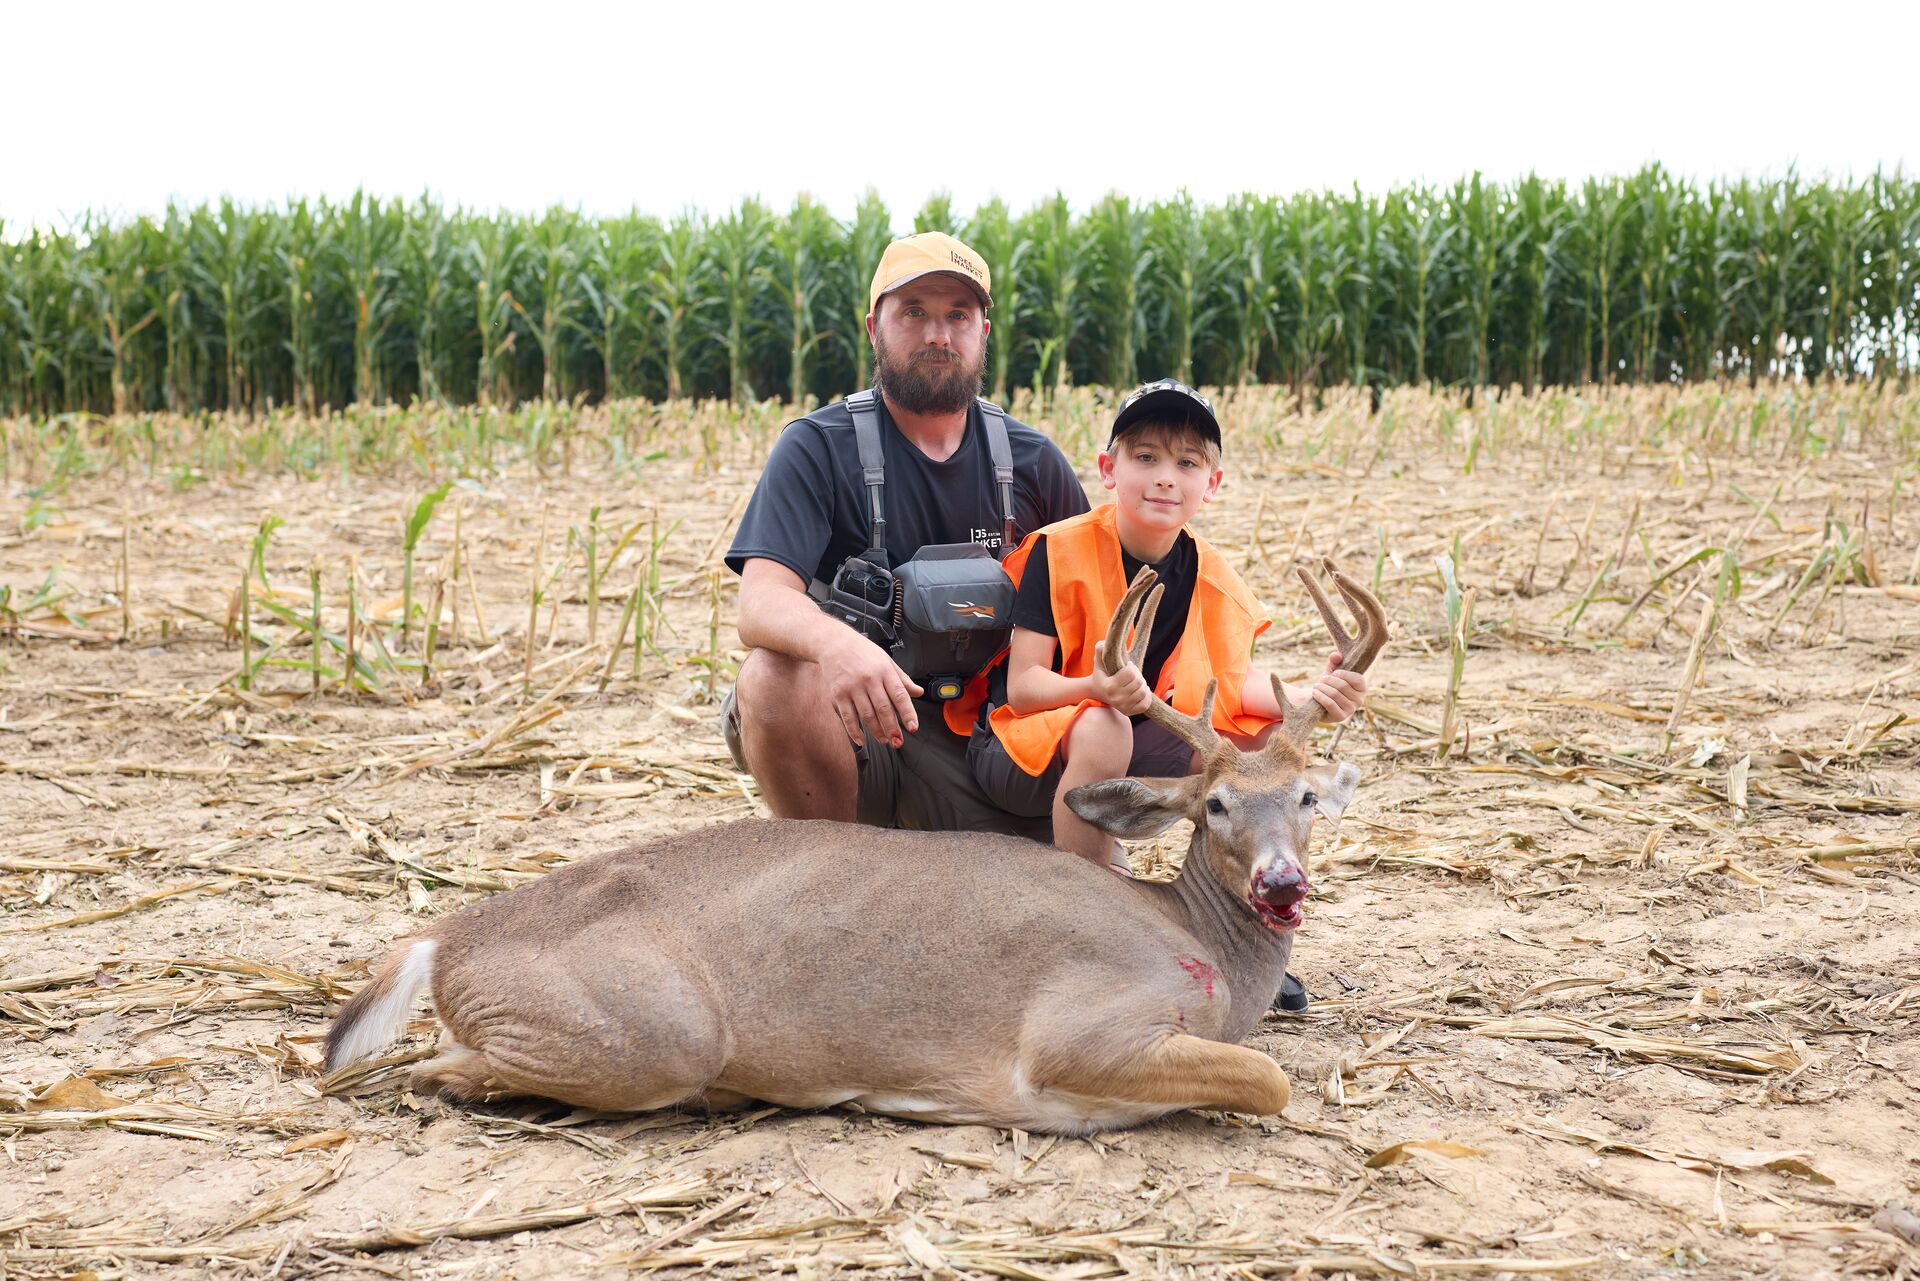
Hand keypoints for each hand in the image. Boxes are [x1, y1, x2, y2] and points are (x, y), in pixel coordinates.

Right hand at [820, 629, 921, 747]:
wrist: (833, 643)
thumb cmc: (862, 652)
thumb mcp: (886, 660)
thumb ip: (902, 679)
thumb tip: (918, 692)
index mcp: (884, 670)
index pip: (899, 695)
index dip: (908, 713)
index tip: (913, 727)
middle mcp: (869, 679)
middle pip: (883, 709)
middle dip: (892, 728)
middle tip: (898, 741)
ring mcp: (852, 687)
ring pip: (867, 715)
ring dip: (877, 731)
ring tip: (884, 740)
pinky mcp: (838, 694)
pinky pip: (848, 717)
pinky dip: (854, 731)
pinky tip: (861, 740)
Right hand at [1090, 640, 1154, 716]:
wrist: (1097, 693)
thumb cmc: (1101, 674)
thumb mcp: (1099, 661)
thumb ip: (1101, 649)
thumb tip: (1103, 643)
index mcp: (1109, 686)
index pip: (1130, 673)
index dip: (1131, 666)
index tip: (1127, 665)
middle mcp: (1116, 698)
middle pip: (1139, 682)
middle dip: (1138, 674)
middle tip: (1132, 674)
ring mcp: (1122, 707)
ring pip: (1143, 692)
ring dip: (1142, 684)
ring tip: (1136, 681)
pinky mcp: (1129, 712)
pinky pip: (1145, 704)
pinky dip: (1147, 696)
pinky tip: (1141, 690)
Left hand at [1309, 650, 1366, 722]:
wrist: (1319, 702)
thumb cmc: (1329, 684)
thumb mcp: (1332, 670)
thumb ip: (1335, 660)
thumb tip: (1336, 655)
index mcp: (1362, 688)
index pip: (1357, 679)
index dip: (1342, 674)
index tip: (1333, 673)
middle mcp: (1360, 700)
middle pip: (1343, 686)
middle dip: (1329, 680)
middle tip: (1321, 679)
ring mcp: (1351, 710)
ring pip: (1335, 694)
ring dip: (1322, 688)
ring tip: (1316, 686)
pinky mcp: (1340, 717)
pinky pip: (1330, 704)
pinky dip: (1320, 696)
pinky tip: (1315, 692)